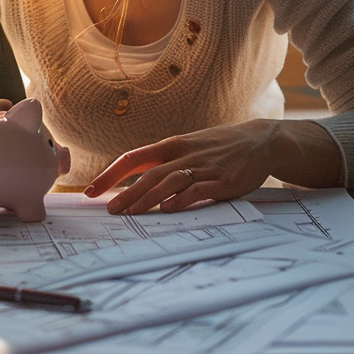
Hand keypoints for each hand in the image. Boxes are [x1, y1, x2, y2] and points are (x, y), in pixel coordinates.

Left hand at [84, 120, 281, 214]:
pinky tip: (169, 209)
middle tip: (108, 210)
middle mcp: (184, 154)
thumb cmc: (219, 147)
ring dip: (148, 198)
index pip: (133, 158)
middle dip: (125, 192)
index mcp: (172, 145)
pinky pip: (199, 190)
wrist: (261, 140)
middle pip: (149, 174)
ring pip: (170, 182)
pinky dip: (182, 199)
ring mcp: (204, 167)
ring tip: (130, 213)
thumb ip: (165, 163)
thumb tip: (135, 181)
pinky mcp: (224, 181)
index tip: (91, 191)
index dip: (110, 174)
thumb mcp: (189, 147)